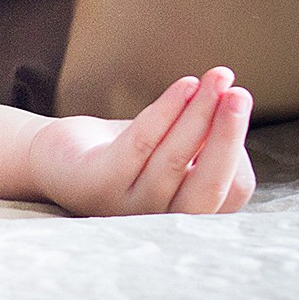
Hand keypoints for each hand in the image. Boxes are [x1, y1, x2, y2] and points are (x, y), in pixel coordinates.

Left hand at [27, 66, 254, 216]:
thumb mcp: (175, 151)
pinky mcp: (96, 184)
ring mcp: (125, 208)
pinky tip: (185, 85)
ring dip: (200, 114)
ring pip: (173, 161)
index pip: (229, 193)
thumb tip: (235, 108)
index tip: (240, 100)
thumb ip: (205, 143)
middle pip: (206, 189)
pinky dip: (165, 112)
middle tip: (240, 95)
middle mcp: (157, 220)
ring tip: (217, 78)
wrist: (58, 156)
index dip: (237, 151)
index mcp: (183, 216)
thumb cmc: (126, 152)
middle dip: (227, 138)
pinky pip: (138, 145)